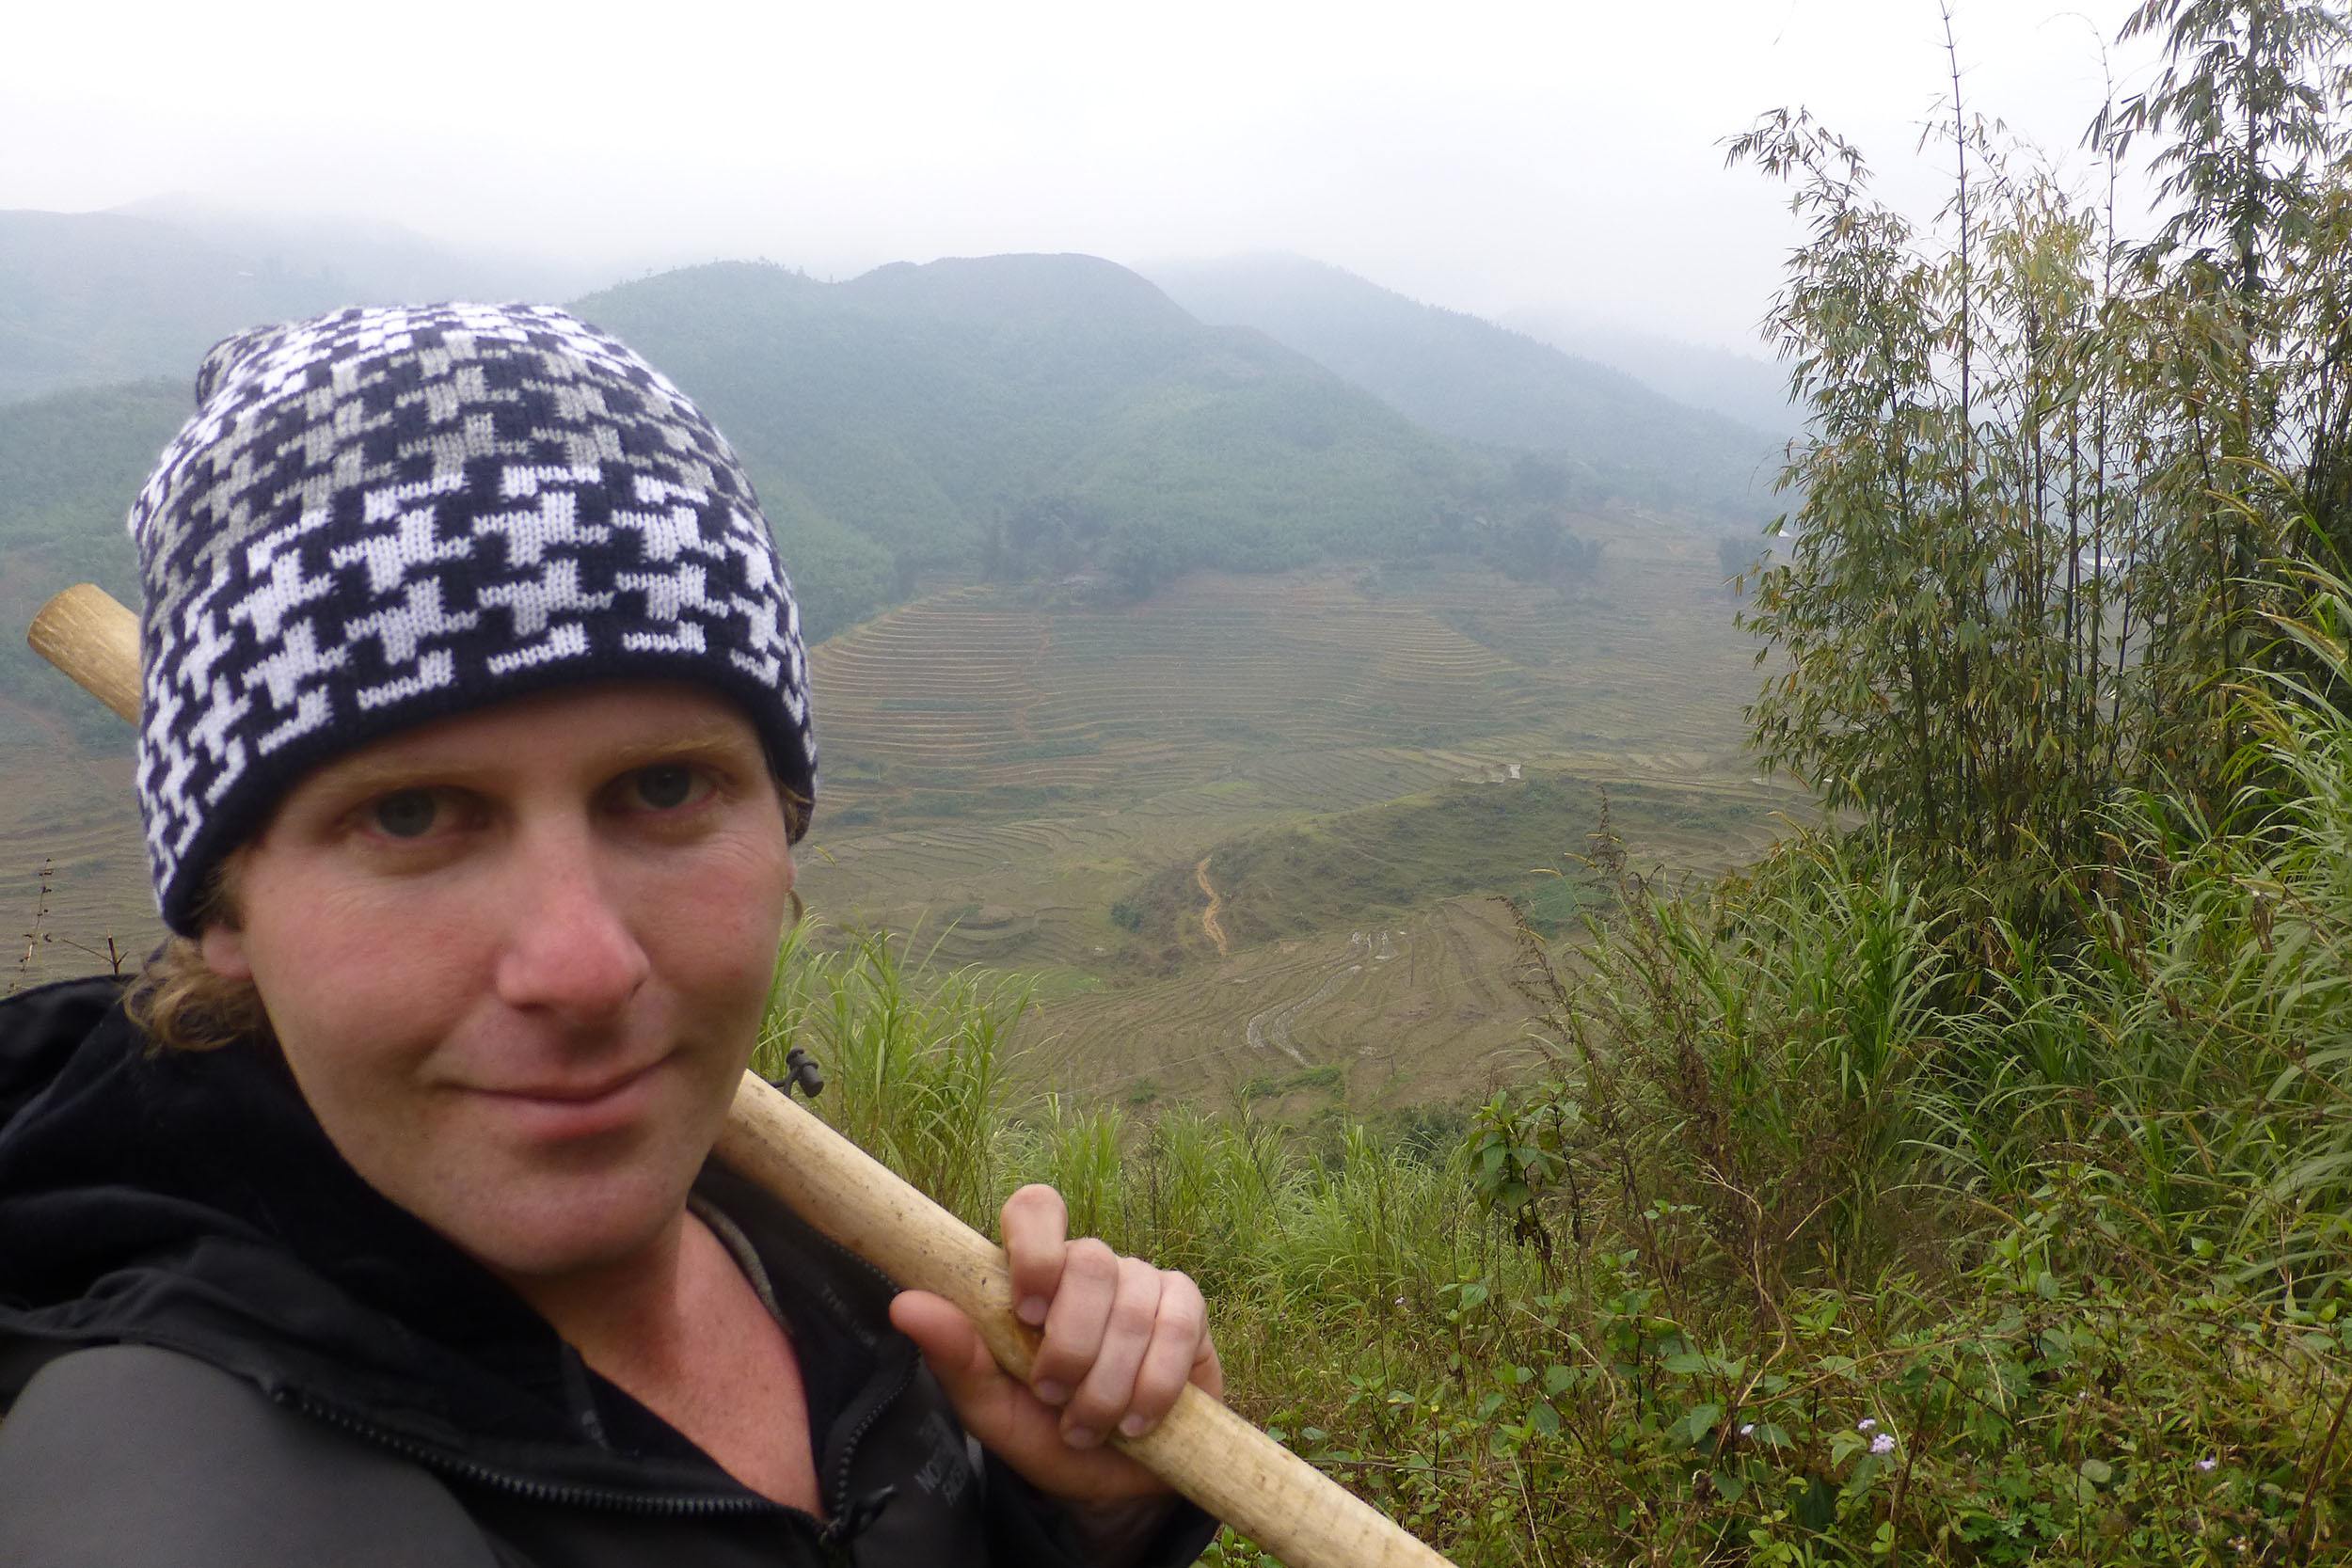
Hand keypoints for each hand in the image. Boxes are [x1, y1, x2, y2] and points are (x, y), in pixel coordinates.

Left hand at [886, 1183, 1222, 1503]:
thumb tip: (904, 1305)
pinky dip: (1152, 1384)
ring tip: (1087, 1428)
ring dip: (1107, 1383)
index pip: (1036, 1208)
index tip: (1026, 1312)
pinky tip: (1135, 1420)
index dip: (1035, 1247)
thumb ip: (956, 1356)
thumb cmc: (1044, 1432)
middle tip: (1053, 1398)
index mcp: (1035, 1274)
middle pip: (1089, 1262)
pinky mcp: (1187, 1309)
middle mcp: (1091, 1265)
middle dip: (1071, 1345)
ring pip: (1133, 1305)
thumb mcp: (992, 1408)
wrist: (1112, 1483)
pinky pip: (1178, 1327)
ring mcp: (1144, 1281)